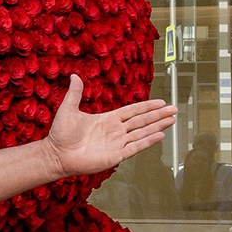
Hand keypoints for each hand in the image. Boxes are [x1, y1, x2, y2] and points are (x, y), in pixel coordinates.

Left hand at [42, 73, 179, 181]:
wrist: (56, 154)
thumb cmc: (61, 134)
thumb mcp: (68, 109)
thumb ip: (75, 93)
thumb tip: (75, 76)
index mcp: (108, 119)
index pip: (133, 111)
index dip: (147, 106)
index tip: (161, 102)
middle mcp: (115, 131)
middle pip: (142, 121)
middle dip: (158, 115)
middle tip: (174, 109)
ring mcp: (117, 143)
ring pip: (142, 132)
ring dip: (157, 126)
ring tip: (172, 120)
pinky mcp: (115, 155)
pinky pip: (135, 147)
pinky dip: (148, 141)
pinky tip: (160, 135)